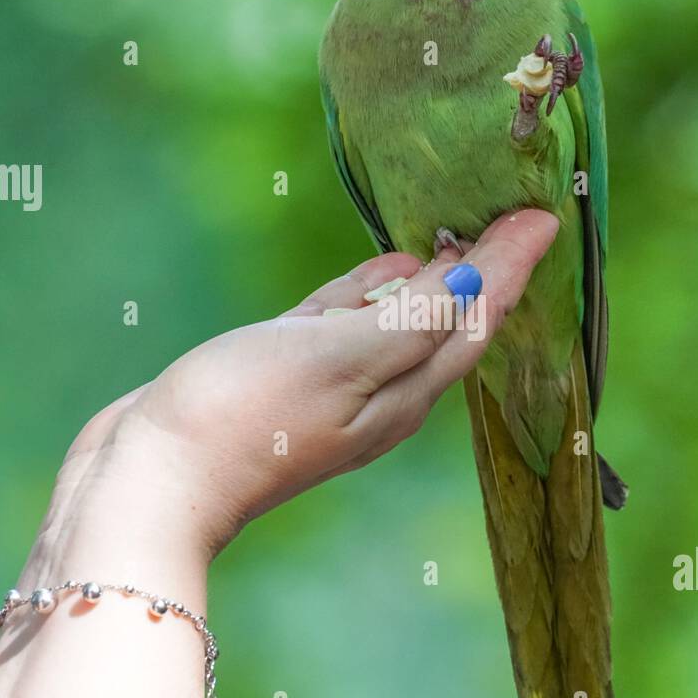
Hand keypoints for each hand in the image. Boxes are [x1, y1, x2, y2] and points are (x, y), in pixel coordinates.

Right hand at [43, 209, 558, 566]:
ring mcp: (330, 383)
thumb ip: (416, 316)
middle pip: (449, 321)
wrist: (152, 483)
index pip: (477, 321)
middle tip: (514, 213)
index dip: (512, 267)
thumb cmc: (247, 416)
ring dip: (431, 277)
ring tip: (460, 229)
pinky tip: (383, 266)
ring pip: (398, 319)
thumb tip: (481, 272)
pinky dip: (370, 290)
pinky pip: (345, 322)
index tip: (546, 216)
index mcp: (405, 391)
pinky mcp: (283, 371)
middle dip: (485, 270)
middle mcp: (380, 391)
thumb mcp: (343, 357)